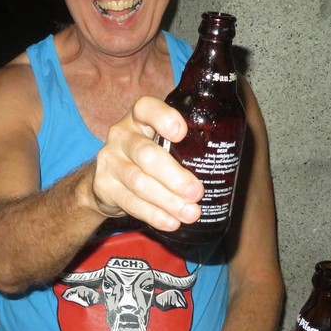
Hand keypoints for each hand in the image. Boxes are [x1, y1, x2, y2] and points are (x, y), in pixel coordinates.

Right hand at [88, 96, 203, 231]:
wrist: (106, 178)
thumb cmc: (146, 156)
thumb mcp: (159, 141)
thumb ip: (183, 145)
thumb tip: (226, 164)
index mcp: (139, 118)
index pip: (146, 108)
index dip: (163, 118)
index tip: (182, 134)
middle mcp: (121, 135)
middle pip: (146, 154)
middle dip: (174, 176)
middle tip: (196, 193)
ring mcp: (109, 160)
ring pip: (138, 182)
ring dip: (167, 200)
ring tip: (190, 213)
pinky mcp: (103, 185)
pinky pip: (130, 202)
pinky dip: (153, 214)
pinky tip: (171, 222)